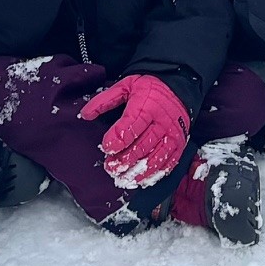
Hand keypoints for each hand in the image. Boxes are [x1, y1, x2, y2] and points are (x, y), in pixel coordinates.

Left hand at [79, 73, 190, 187]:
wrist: (179, 87)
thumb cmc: (150, 88)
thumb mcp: (125, 86)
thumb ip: (105, 100)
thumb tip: (85, 114)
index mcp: (146, 105)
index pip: (130, 126)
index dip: (117, 140)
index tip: (107, 148)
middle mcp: (161, 122)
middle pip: (141, 146)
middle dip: (124, 160)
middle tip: (110, 168)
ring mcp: (172, 135)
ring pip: (154, 159)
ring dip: (137, 172)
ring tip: (123, 178)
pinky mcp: (179, 144)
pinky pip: (168, 163)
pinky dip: (154, 174)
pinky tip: (141, 179)